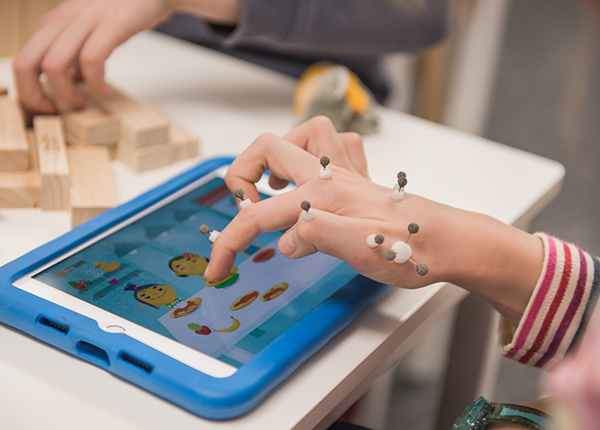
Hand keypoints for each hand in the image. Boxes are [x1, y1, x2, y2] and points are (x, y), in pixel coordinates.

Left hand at [13, 0, 174, 112]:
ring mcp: (86, 21)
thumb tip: (73, 81)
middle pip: (27, 63)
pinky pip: (91, 59)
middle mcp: (63, 20)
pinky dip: (95, 82)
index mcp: (53, 23)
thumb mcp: (88, 30)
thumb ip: (76, 53)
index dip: (27, 91)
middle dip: (35, 96)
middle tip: (57, 110)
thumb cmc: (122, 11)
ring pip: (54, 65)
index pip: (23, 60)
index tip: (47, 106)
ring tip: (83, 102)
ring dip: (66, 94)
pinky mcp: (112, 24)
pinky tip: (104, 90)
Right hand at [206, 117, 543, 325]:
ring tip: (273, 188)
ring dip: (276, 157)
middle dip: (240, 176)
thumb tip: (282, 237)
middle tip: (244, 211)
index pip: (258, 216)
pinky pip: (331, 146)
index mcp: (322, 197)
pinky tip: (313, 179)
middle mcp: (330, 177)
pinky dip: (313, 154)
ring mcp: (343, 174)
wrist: (450, 242)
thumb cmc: (414, 250)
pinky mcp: (356, 179)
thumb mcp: (362, 252)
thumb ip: (318, 235)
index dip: (228, 243)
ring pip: (300, 135)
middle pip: (266, 149)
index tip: (216, 269)